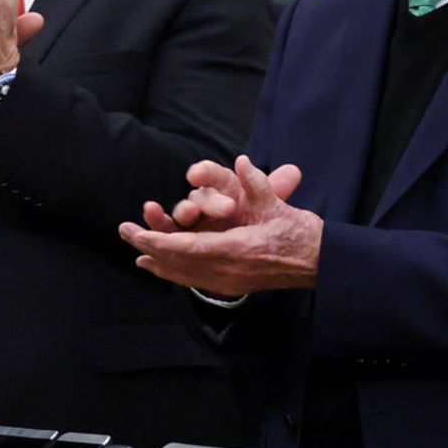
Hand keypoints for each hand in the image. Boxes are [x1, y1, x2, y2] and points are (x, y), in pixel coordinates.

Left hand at [120, 156, 320, 294]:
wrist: (322, 262)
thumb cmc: (301, 232)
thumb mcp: (279, 206)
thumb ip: (257, 184)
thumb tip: (241, 161)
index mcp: (238, 249)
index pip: (188, 248)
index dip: (159, 241)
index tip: (136, 233)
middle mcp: (230, 270)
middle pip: (179, 261)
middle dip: (150, 247)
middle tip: (125, 233)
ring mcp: (231, 282)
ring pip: (185, 274)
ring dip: (159, 263)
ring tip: (136, 254)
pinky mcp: (234, 286)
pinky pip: (196, 281)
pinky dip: (175, 274)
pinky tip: (161, 268)